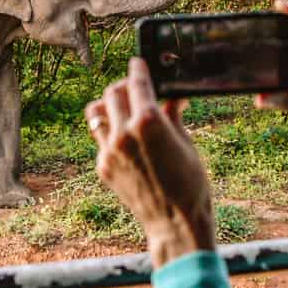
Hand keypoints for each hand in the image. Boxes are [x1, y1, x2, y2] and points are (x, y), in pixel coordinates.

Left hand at [87, 58, 215, 268]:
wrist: (175, 224)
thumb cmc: (190, 185)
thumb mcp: (187, 144)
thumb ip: (173, 116)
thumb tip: (172, 97)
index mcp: (148, 122)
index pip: (137, 83)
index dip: (138, 69)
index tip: (138, 63)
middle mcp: (123, 133)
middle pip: (112, 93)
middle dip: (124, 86)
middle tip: (136, 88)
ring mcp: (109, 151)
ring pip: (97, 112)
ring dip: (109, 105)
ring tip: (124, 110)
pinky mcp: (103, 167)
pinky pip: (101, 138)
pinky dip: (111, 131)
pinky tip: (128, 140)